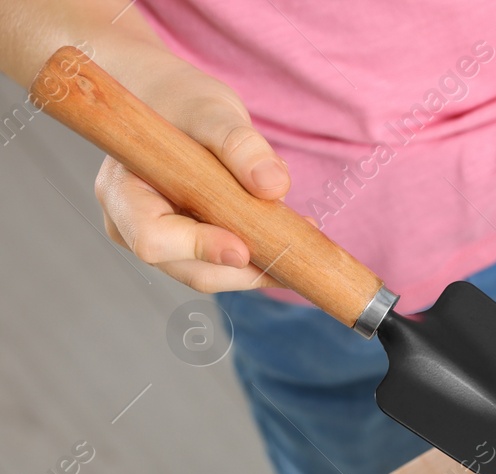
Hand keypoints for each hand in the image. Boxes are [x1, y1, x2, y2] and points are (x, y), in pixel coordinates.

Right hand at [94, 56, 288, 291]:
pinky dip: (254, 257)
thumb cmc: (181, 101)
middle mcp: (129, 223)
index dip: (197, 248)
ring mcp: (158, 239)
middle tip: (292, 247)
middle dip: (242, 267)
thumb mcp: (213, 112)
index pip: (152, 238)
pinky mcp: (185, 246)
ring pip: (210, 274)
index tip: (243, 248)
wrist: (172, 101)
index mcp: (122, 190)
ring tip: (296, 235)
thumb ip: (240, 145)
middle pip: (188, 269)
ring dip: (255, 265)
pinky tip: (282, 235)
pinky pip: (220, 265)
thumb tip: (274, 185)